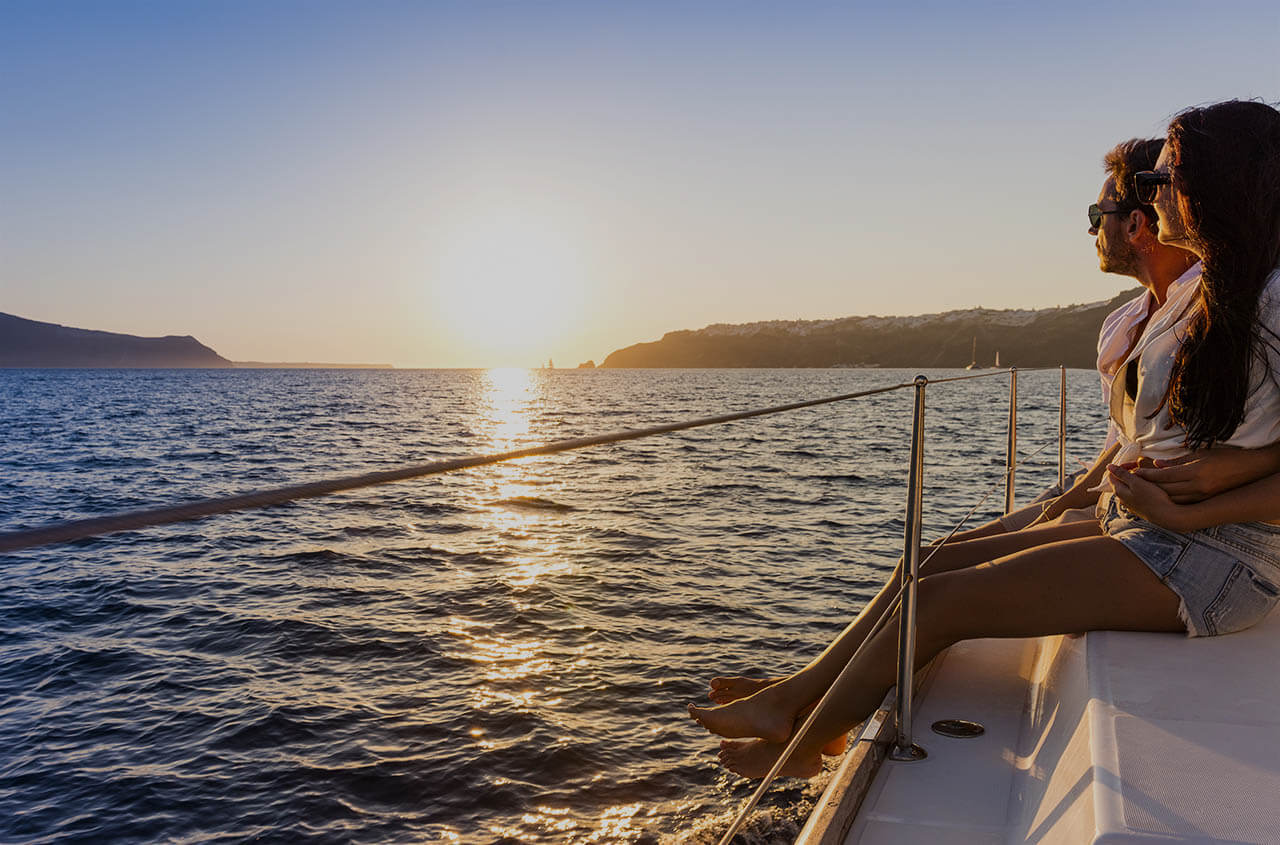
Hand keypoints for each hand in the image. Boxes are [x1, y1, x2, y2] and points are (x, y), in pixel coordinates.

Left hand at [1108, 463, 1196, 531]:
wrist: (1165, 516)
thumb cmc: (1151, 497)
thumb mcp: (1136, 482)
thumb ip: (1122, 474)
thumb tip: (1108, 466)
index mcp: (1118, 491)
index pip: (1112, 475)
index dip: (1121, 466)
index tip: (1134, 464)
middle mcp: (1121, 499)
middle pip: (1120, 481)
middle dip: (1128, 473)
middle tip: (1142, 469)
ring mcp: (1129, 505)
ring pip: (1128, 488)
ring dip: (1135, 481)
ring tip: (1147, 478)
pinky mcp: (1138, 508)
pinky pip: (1135, 494)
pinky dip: (1139, 488)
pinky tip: (1149, 488)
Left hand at [1132, 447, 1278, 502]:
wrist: (1251, 470)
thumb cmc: (1226, 457)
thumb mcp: (1201, 455)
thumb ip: (1178, 462)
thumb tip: (1157, 464)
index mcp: (1196, 472)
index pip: (1164, 475)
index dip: (1148, 475)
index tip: (1135, 473)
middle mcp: (1198, 487)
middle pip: (1165, 489)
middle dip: (1147, 486)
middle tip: (1133, 483)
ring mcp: (1202, 496)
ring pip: (1172, 499)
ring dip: (1156, 495)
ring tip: (1142, 491)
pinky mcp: (1205, 501)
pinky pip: (1182, 503)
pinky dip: (1169, 500)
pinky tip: (1159, 498)